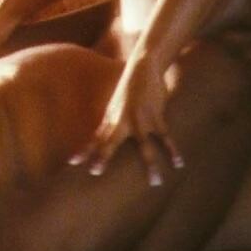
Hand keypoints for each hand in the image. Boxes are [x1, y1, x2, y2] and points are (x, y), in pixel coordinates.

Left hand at [69, 54, 182, 185]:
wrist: (142, 68)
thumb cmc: (128, 90)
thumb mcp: (115, 107)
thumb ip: (109, 125)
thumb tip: (100, 141)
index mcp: (111, 119)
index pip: (95, 138)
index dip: (84, 150)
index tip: (72, 162)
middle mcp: (122, 121)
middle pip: (111, 142)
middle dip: (103, 156)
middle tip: (95, 171)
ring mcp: (140, 120)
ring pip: (145, 147)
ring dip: (151, 165)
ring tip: (155, 182)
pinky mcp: (156, 116)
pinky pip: (165, 138)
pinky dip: (173, 151)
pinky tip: (178, 163)